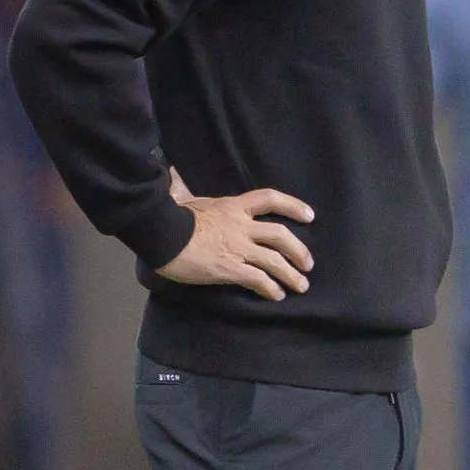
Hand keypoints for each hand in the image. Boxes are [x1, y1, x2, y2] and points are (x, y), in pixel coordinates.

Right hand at [154, 169, 314, 300]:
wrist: (160, 235)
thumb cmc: (169, 216)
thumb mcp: (182, 198)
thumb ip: (183, 188)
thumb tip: (171, 174)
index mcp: (233, 206)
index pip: (270, 199)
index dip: (293, 206)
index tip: (310, 216)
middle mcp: (241, 226)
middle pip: (280, 235)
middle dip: (299, 250)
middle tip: (308, 264)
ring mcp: (237, 247)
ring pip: (274, 261)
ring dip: (291, 275)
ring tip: (300, 286)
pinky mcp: (230, 268)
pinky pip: (257, 279)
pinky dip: (270, 288)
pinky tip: (276, 295)